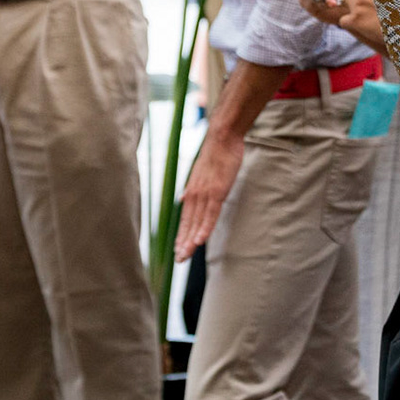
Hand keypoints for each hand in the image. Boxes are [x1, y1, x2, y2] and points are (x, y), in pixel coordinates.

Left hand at [175, 132, 242, 259]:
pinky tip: (200, 240)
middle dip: (183, 243)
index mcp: (192, 192)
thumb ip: (193, 188)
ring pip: (197, 222)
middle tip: (179, 260)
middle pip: (188, 223)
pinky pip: (210, 214)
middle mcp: (195, 194)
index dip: (182, 235)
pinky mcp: (217, 191)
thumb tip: (183, 198)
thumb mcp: (201, 173)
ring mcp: (205, 194)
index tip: (178, 250)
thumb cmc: (216, 155)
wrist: (222, 138)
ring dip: (191, 240)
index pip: (185, 218)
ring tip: (186, 256)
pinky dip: (204, 227)